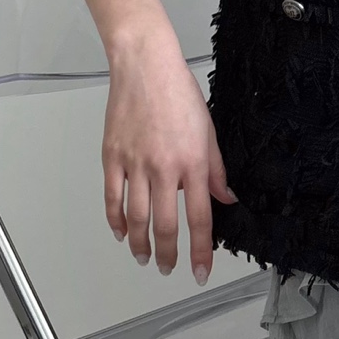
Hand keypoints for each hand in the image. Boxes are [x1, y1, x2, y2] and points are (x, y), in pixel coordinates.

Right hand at [101, 31, 234, 284]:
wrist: (145, 66)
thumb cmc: (179, 94)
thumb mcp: (209, 132)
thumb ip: (217, 171)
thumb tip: (225, 200)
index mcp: (193, 164)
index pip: (199, 218)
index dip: (201, 250)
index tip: (200, 272)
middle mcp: (164, 169)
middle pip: (164, 225)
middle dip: (167, 254)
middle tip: (168, 269)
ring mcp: (135, 164)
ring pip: (136, 217)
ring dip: (140, 244)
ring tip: (144, 258)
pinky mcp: (112, 157)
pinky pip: (112, 197)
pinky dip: (115, 219)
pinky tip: (121, 232)